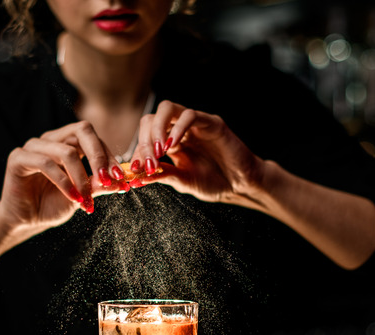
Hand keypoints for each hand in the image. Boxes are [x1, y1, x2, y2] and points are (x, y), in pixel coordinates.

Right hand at [0, 121, 128, 231]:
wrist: (26, 221)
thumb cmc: (52, 204)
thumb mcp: (82, 195)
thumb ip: (99, 185)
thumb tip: (122, 181)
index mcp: (67, 142)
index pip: (93, 137)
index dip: (108, 155)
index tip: (120, 177)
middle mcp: (51, 139)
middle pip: (82, 130)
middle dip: (99, 156)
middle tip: (108, 179)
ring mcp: (33, 146)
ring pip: (66, 151)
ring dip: (81, 178)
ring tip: (86, 199)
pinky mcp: (18, 158)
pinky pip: (46, 164)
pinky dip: (64, 182)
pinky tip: (72, 197)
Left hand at [129, 100, 266, 206]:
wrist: (240, 185)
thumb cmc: (213, 182)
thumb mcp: (182, 180)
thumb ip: (162, 175)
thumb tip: (136, 177)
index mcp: (169, 143)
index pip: (145, 137)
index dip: (137, 152)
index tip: (134, 169)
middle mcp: (179, 129)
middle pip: (151, 119)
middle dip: (144, 141)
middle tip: (147, 162)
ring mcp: (194, 124)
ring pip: (167, 109)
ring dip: (157, 128)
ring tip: (158, 151)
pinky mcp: (210, 122)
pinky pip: (189, 115)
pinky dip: (178, 127)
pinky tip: (173, 145)